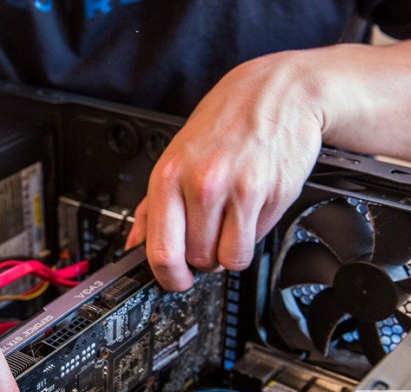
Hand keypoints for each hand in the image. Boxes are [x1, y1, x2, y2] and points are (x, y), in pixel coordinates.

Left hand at [126, 51, 323, 290]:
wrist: (276, 93)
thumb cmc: (222, 125)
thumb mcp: (174, 158)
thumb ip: (151, 206)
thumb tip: (134, 244)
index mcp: (168, 177)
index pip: (161, 251)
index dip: (168, 276)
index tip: (175, 279)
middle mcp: (202, 183)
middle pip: (198, 259)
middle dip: (203, 258)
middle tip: (208, 237)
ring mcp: (239, 189)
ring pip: (230, 258)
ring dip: (230, 251)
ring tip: (229, 225)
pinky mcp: (273, 193)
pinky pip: (258, 239)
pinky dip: (254, 233)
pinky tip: (250, 207)